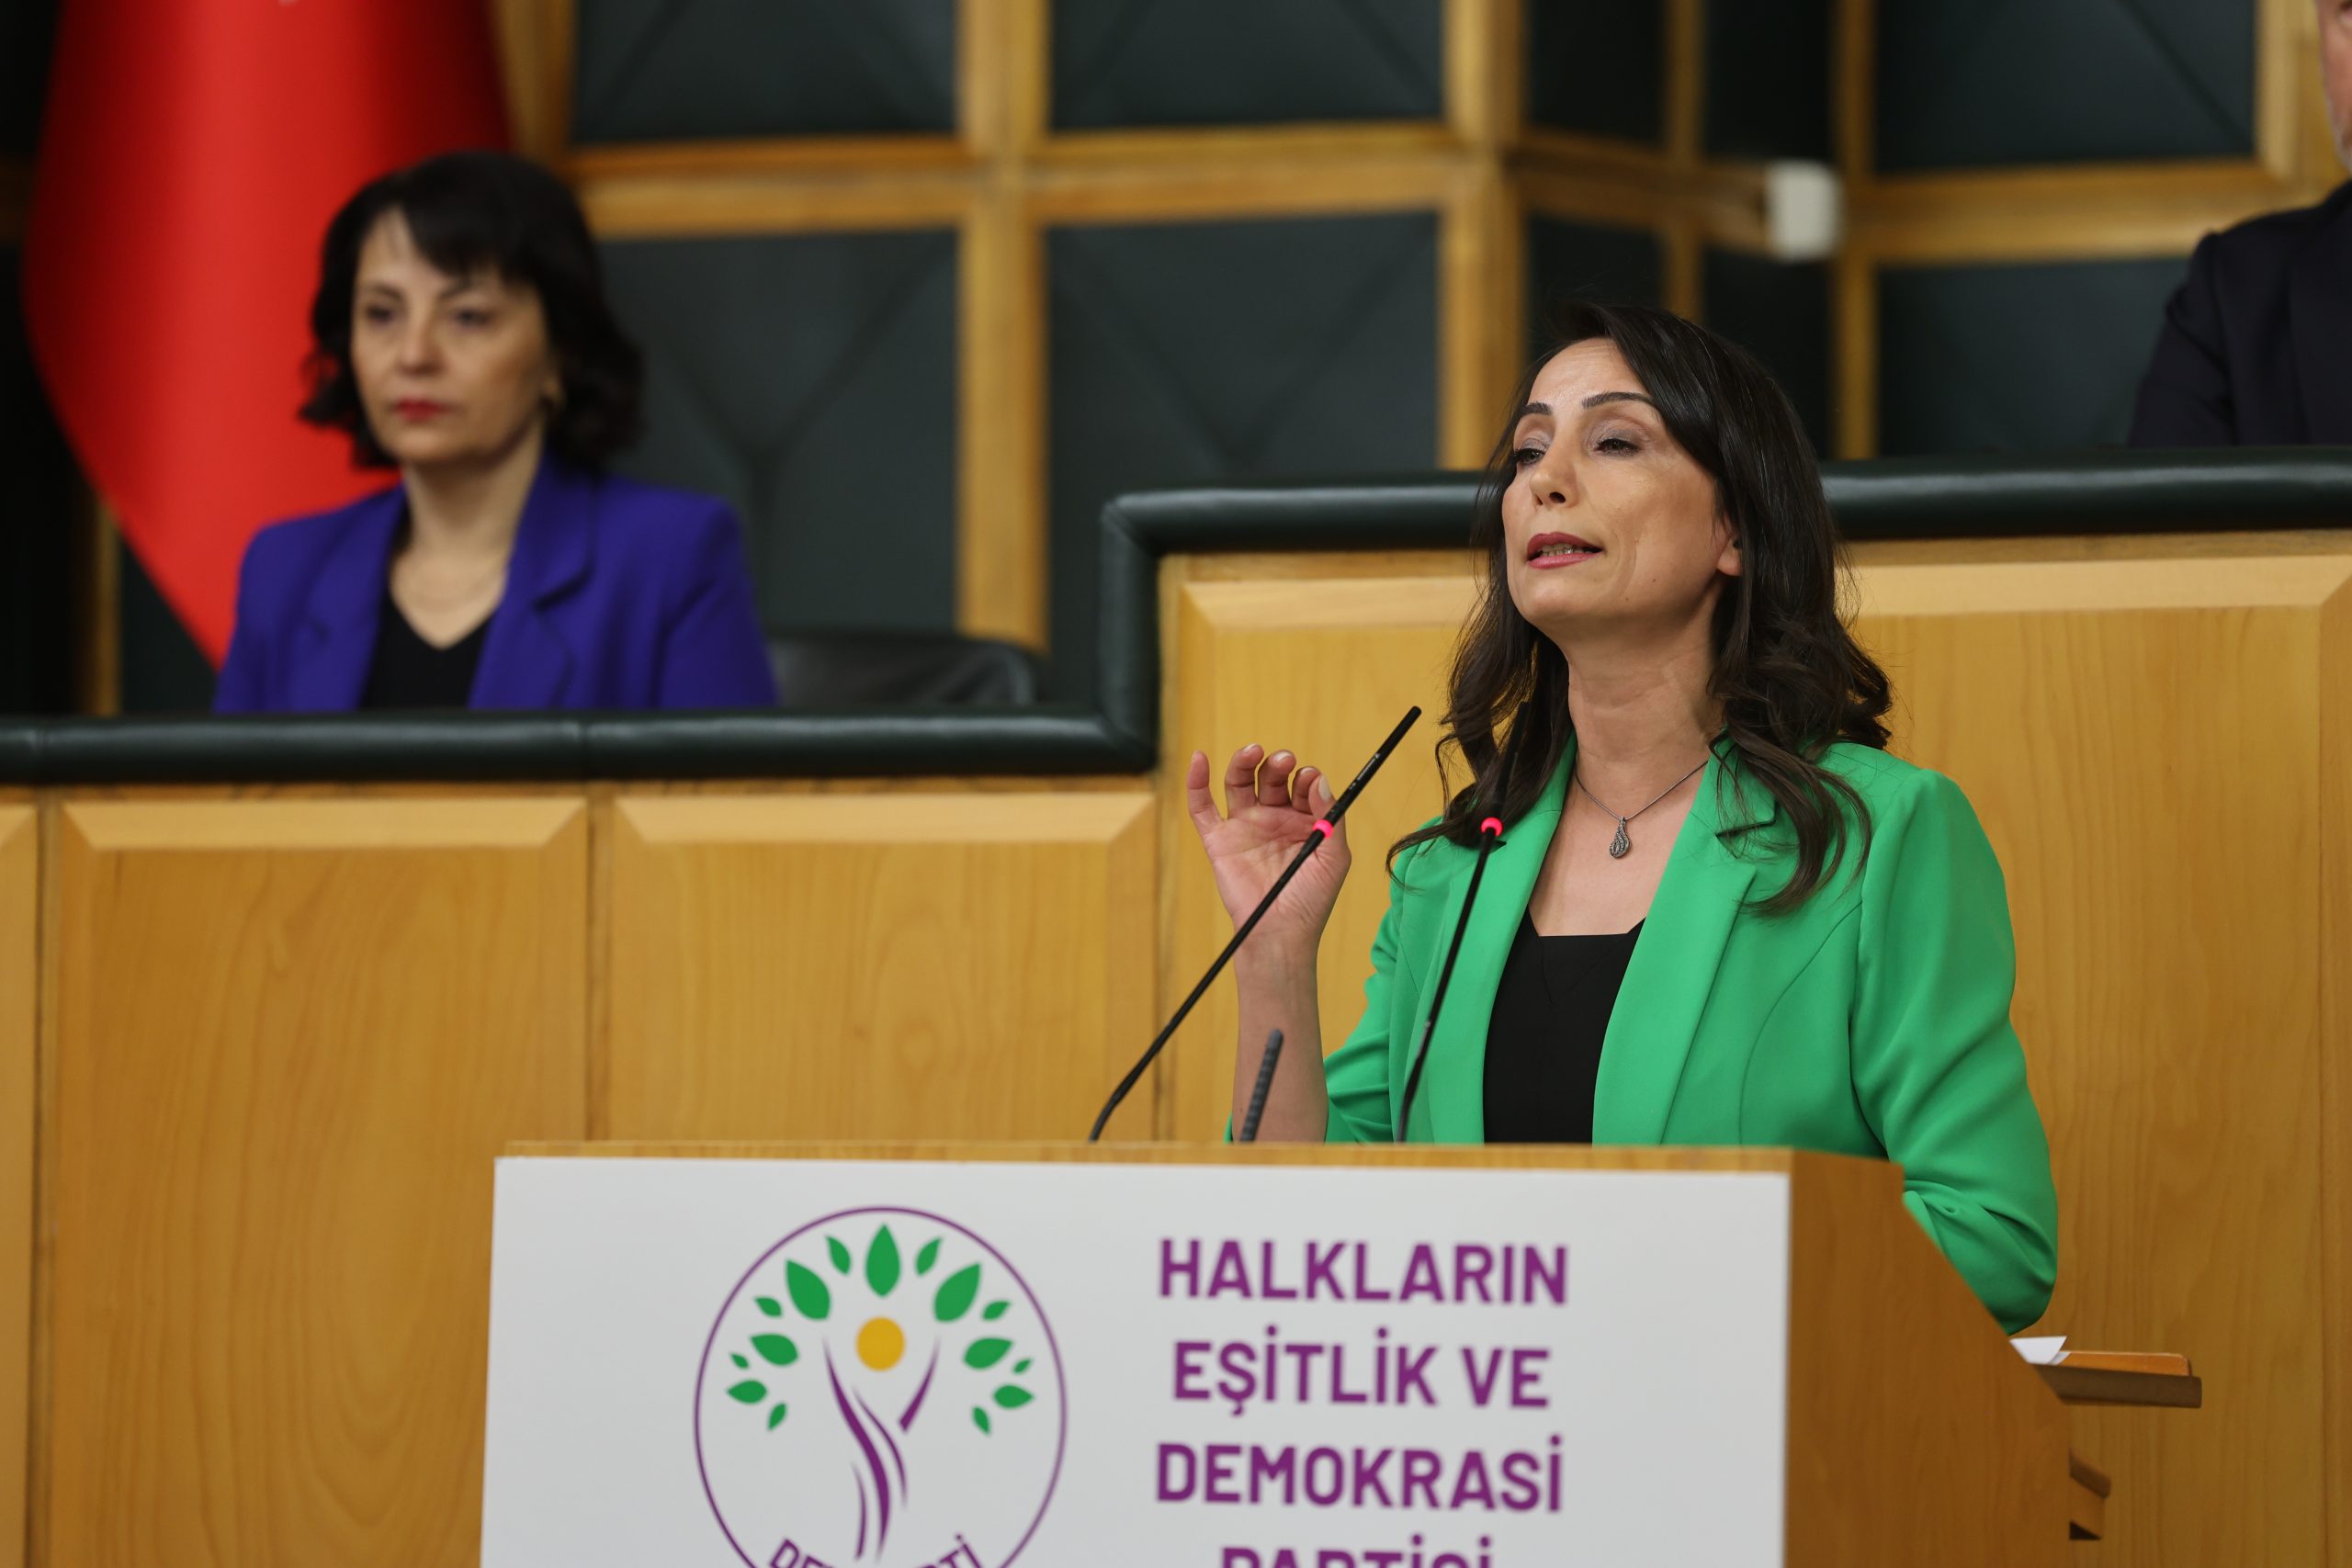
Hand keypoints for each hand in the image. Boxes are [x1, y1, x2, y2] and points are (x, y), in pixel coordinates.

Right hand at [1184, 743, 1351, 960]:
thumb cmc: (1310, 900)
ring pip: (1239, 782)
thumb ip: (1330, 816)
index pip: (1302, 785)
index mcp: (1302, 821)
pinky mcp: (1218, 840)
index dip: (1305, 777)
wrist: (1279, 932)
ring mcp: (1244, 827)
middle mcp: (1273, 819)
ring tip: (1254, 751)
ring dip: (1245, 762)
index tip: (1309, 778)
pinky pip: (1202, 807)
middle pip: (1271, 778)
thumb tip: (1319, 778)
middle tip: (1285, 761)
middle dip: (1278, 765)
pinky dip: (1197, 781)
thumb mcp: (1334, 856)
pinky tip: (1200, 758)